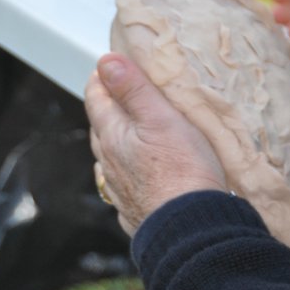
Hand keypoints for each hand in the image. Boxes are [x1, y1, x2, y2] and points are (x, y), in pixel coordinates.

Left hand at [85, 54, 227, 235]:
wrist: (192, 228)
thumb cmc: (182, 171)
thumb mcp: (161, 118)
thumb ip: (133, 89)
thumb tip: (106, 61)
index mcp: (112, 136)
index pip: (96, 98)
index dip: (102, 78)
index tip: (111, 64)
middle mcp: (109, 163)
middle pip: (101, 126)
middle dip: (110, 106)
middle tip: (125, 90)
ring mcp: (121, 189)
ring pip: (112, 156)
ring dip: (119, 139)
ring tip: (136, 128)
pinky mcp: (136, 209)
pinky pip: (127, 182)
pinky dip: (131, 169)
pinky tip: (145, 170)